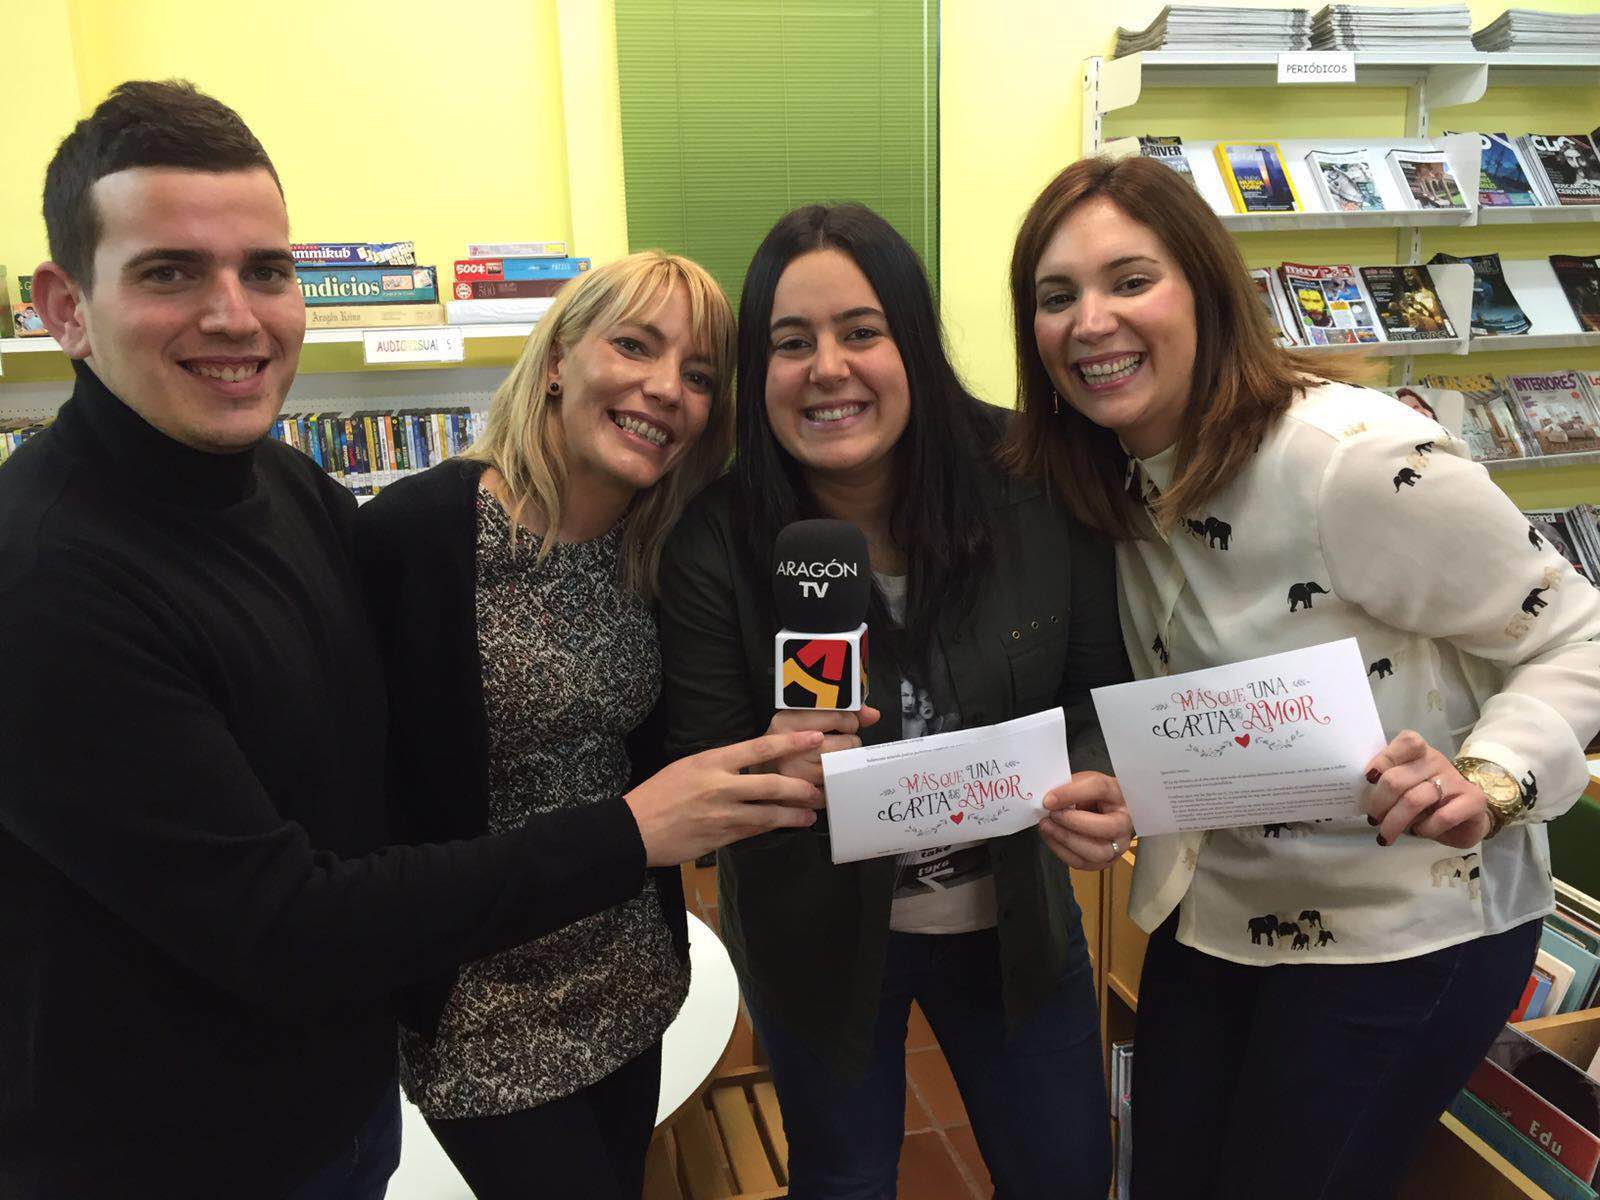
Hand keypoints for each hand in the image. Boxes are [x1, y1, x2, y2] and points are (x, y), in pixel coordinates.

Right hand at [626, 731, 826, 866]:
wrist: (636, 829)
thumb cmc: (659, 794)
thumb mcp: (687, 766)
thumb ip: (720, 765)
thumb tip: (748, 764)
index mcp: (712, 761)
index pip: (760, 747)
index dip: (792, 742)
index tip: (815, 738)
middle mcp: (721, 785)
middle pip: (772, 784)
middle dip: (801, 787)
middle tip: (819, 789)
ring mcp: (723, 814)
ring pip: (769, 813)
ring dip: (794, 814)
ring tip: (809, 814)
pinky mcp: (721, 837)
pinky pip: (754, 830)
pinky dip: (772, 827)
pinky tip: (784, 825)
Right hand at [760, 705, 881, 787]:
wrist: (759, 774)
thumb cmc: (787, 744)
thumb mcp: (803, 719)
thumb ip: (840, 712)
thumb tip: (872, 714)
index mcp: (787, 721)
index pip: (838, 717)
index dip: (850, 722)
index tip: (846, 726)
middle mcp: (789, 747)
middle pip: (847, 743)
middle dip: (849, 743)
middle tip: (837, 745)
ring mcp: (795, 773)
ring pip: (846, 766)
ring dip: (845, 763)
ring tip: (832, 759)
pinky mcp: (802, 796)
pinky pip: (836, 788)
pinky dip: (835, 784)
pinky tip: (824, 777)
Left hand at [1038, 771, 1133, 869]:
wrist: (1103, 813)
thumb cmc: (1095, 798)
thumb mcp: (1084, 783)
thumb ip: (1069, 788)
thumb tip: (1049, 802)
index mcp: (1121, 796)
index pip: (1100, 789)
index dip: (1072, 793)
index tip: (1049, 799)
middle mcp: (1125, 823)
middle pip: (1107, 827)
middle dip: (1073, 822)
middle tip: (1052, 815)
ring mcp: (1118, 846)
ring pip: (1097, 852)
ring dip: (1066, 839)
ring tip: (1047, 827)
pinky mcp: (1104, 861)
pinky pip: (1082, 863)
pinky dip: (1062, 851)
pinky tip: (1052, 838)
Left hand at [1364, 730, 1489, 850]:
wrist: (1466, 819)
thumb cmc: (1427, 801)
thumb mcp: (1405, 787)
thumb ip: (1387, 781)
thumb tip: (1363, 792)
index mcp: (1419, 752)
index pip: (1406, 742)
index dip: (1383, 759)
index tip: (1368, 779)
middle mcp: (1437, 761)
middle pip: (1397, 779)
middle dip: (1378, 804)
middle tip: (1373, 820)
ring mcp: (1456, 780)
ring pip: (1415, 800)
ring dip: (1395, 822)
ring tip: (1387, 834)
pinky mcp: (1474, 800)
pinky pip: (1442, 817)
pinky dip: (1425, 829)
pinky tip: (1421, 832)